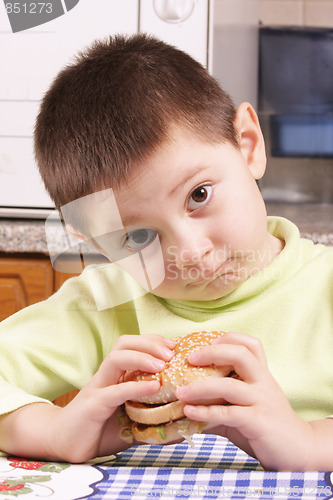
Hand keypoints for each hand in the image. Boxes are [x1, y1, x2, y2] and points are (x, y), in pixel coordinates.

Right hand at [46, 334, 174, 461]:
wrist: (65, 445)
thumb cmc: (99, 431)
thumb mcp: (132, 423)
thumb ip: (153, 419)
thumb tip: (184, 423)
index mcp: (114, 375)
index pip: (132, 345)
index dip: (153, 341)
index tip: (174, 347)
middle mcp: (105, 376)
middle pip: (123, 344)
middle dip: (149, 342)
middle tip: (171, 353)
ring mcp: (98, 388)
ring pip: (116, 358)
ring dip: (141, 357)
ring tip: (162, 365)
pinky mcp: (93, 405)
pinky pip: (114, 391)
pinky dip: (135, 387)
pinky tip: (154, 387)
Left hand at [175, 332, 313, 470]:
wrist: (298, 451)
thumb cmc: (266, 426)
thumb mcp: (244, 408)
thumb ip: (219, 403)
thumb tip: (184, 403)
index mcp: (262, 375)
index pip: (251, 345)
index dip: (229, 338)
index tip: (208, 341)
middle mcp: (263, 383)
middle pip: (241, 355)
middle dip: (212, 352)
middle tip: (190, 358)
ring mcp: (262, 401)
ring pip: (230, 386)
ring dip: (200, 388)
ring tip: (180, 392)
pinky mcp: (259, 422)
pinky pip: (229, 413)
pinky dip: (206, 412)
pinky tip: (190, 413)